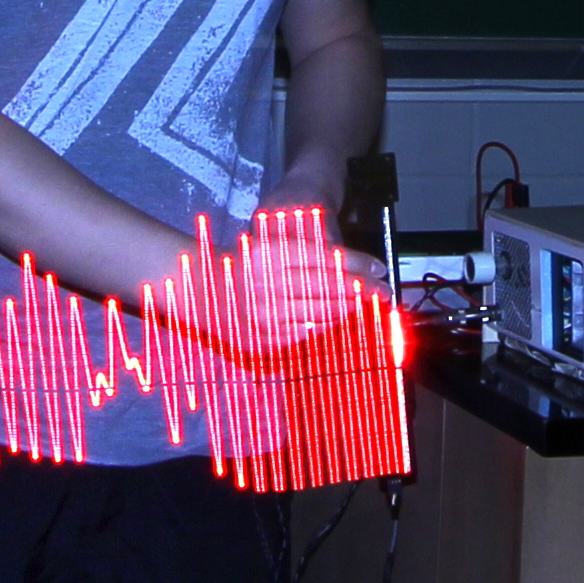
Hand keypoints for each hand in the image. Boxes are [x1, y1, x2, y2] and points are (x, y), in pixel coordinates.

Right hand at [232, 203, 390, 359]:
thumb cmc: (242, 261)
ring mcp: (261, 315)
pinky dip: (324, 326)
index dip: (358, 264)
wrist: (198, 289)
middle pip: (327, 287)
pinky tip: (338, 319)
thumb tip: (351, 264)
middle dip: (362, 290)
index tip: (380, 268)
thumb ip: (304, 249)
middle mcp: (264, 285)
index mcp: (267, 253)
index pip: (324, 258)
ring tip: (366, 305)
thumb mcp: (268, 243)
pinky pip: (302, 333)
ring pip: (319, 313)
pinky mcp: (259, 338)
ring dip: (348, 310)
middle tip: (385, 291)